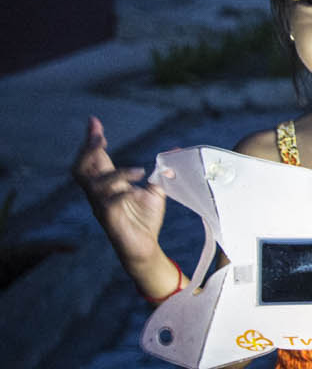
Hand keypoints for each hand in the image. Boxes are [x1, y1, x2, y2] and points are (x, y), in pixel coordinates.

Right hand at [70, 117, 165, 266]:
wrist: (145, 247)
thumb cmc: (145, 219)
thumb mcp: (156, 191)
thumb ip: (160, 172)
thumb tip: (173, 150)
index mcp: (108, 184)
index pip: (95, 158)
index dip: (92, 140)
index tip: (94, 121)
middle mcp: (99, 193)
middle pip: (81, 168)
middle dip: (88, 150)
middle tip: (100, 136)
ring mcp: (101, 206)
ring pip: (93, 184)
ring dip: (116, 174)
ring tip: (139, 171)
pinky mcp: (109, 220)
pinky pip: (108, 204)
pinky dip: (121, 194)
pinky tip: (136, 191)